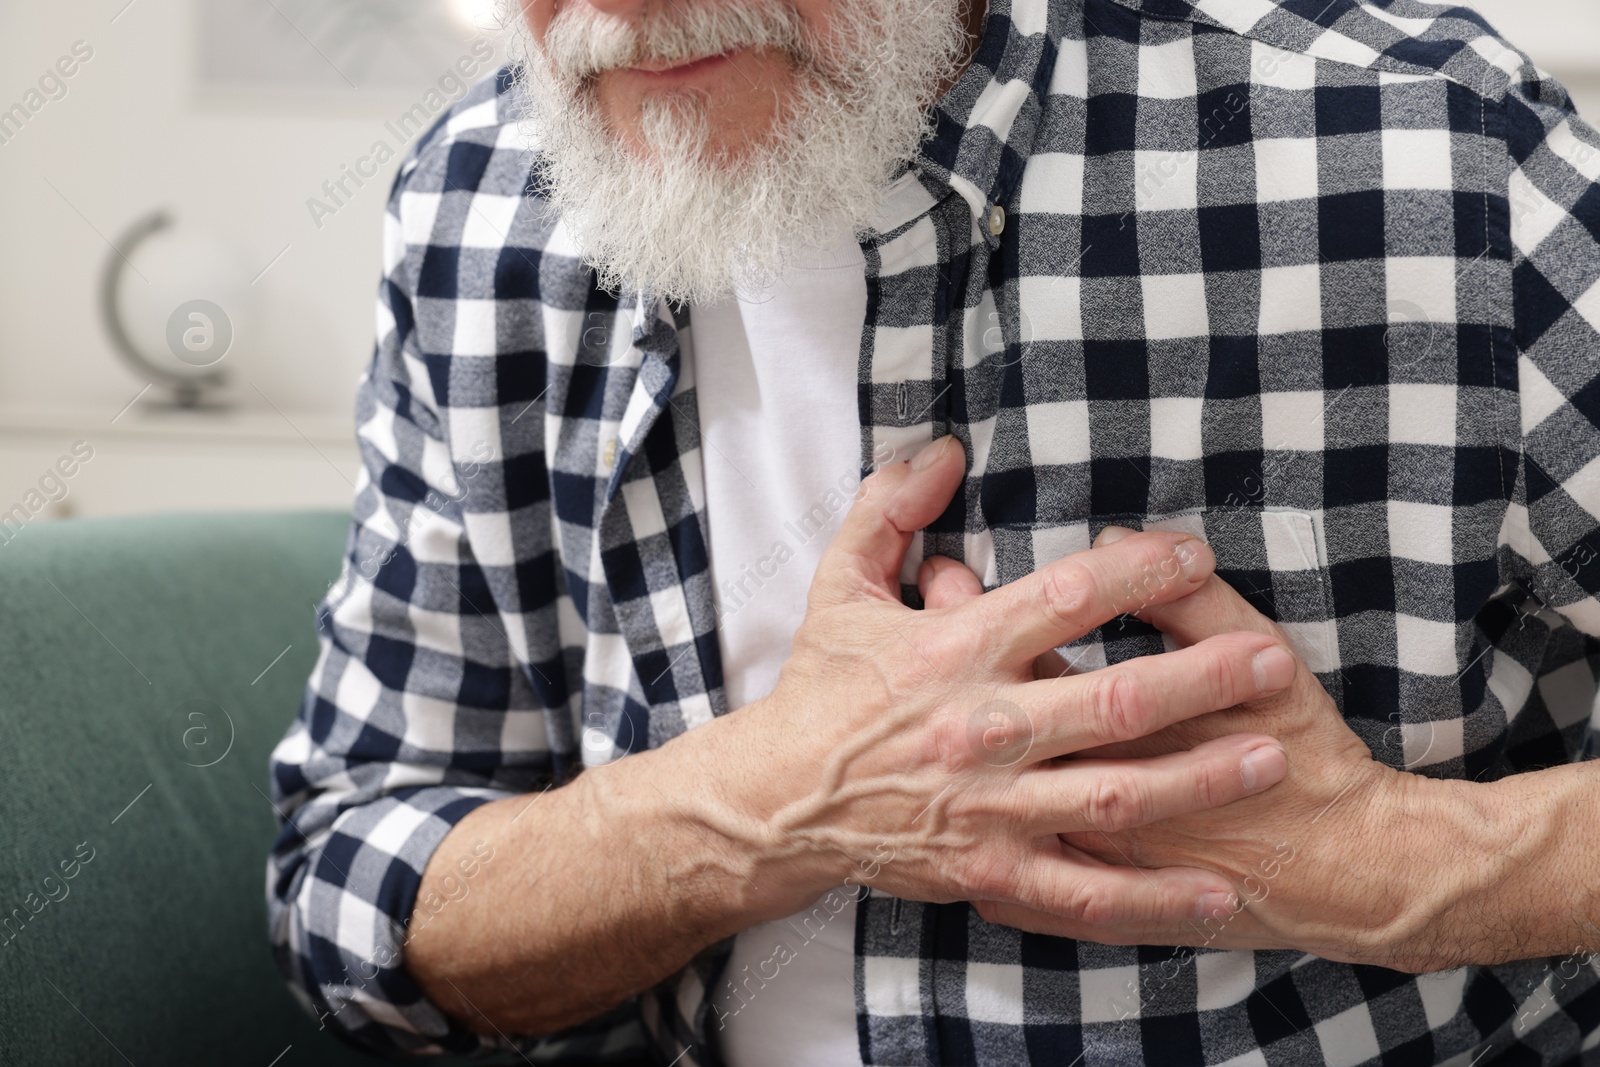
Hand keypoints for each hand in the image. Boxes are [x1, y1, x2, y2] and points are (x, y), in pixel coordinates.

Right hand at [702, 440, 1302, 933]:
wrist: (775, 801)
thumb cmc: (818, 689)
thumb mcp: (841, 584)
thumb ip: (890, 508)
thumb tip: (945, 448)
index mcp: (955, 649)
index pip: (1064, 597)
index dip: (1140, 571)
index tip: (1195, 554)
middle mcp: (983, 727)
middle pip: (1114, 698)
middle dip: (1204, 677)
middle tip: (1273, 662)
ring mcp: (990, 806)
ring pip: (1116, 793)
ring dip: (1201, 777)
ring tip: (1273, 759)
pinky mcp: (989, 871)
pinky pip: (1083, 890)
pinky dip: (1153, 896)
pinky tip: (1217, 892)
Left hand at [926, 525, 1447, 970]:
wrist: (1346, 871)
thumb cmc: (1304, 756)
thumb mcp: (1260, 654)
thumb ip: (1188, 598)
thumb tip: (1120, 543)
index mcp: (1103, 713)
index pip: (1011, 649)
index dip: (966, 605)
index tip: (941, 574)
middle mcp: (1068, 781)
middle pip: (977, 719)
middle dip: (933, 668)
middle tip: (912, 626)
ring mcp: (1066, 849)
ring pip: (978, 807)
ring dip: (945, 763)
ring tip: (927, 715)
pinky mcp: (1079, 904)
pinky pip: (1006, 889)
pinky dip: (972, 861)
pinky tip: (954, 825)